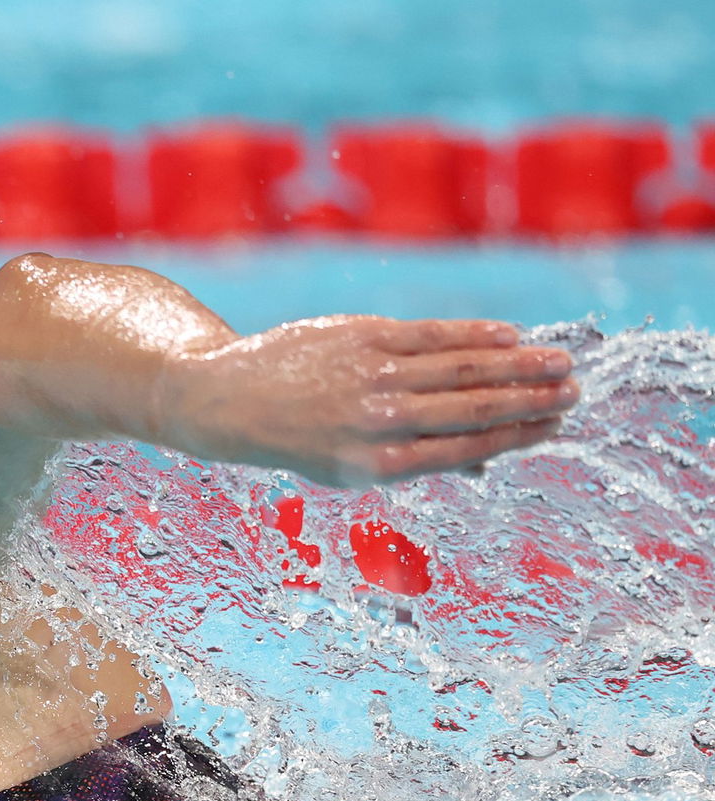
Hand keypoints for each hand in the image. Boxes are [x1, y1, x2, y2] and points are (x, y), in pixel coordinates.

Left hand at [167, 315, 579, 486]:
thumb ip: (414, 458)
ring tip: (559, 363)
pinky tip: (509, 334)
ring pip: (460, 369)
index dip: (518, 436)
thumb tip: (485, 462)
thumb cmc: (296, 436)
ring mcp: (370, 378)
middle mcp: (378, 423)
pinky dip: (474, 334)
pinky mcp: (360, 338)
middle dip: (531, 400)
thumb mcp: (348, 466)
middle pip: (473, 408)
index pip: (466, 449)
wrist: (226, 402)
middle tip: (575, 392)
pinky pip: (429, 336)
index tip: (556, 425)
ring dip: (518, 364)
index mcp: (377, 466)